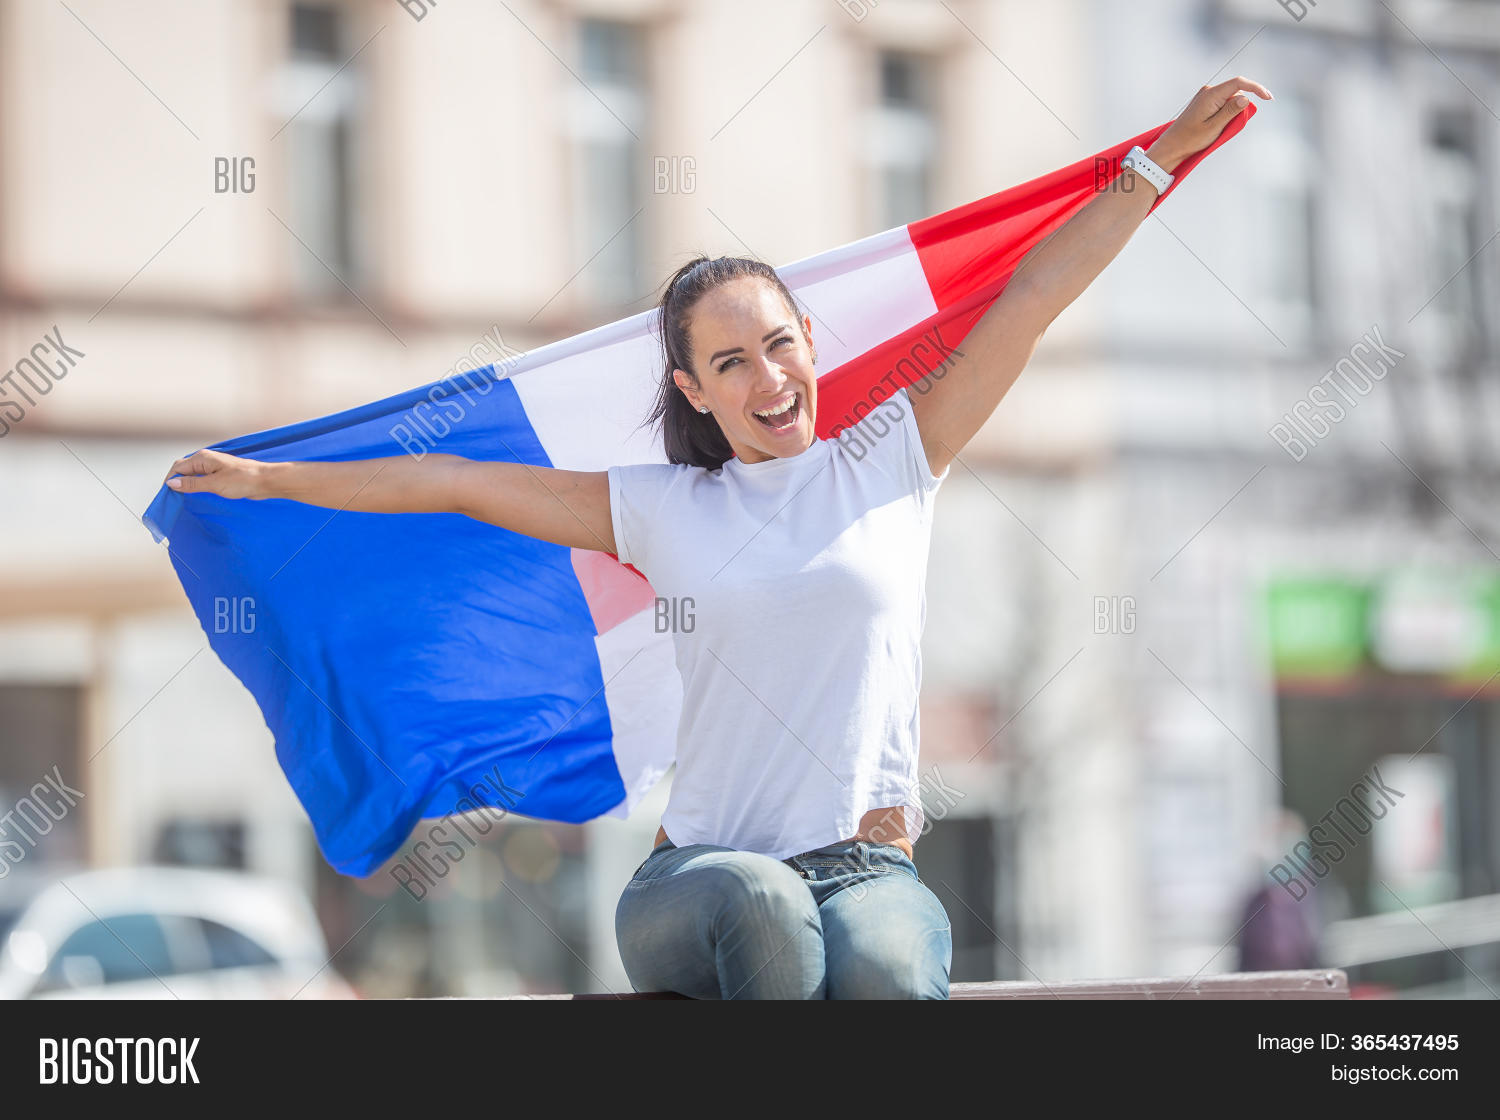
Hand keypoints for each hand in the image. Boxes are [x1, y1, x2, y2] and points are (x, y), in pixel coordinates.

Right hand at [165, 448, 271, 498]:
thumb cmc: (242, 480)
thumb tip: (171, 483)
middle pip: (183, 470)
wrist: (265, 481)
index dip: (170, 481)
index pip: (177, 468)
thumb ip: (192, 484)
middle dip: (175, 482)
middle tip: (172, 499)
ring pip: (192, 474)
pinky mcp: (220, 474)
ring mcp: (213, 467)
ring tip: (181, 498)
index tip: (166, 496)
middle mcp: (206, 460)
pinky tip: (195, 495)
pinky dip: (195, 486)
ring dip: (185, 484)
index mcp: (202, 458)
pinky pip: (202, 478)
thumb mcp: (214, 484)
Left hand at [1148, 76, 1271, 172]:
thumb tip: (1246, 98)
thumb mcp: (1214, 127)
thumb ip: (1231, 111)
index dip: (1256, 88)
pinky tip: (1217, 127)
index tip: (1268, 98)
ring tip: (1219, 130)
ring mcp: (1206, 96)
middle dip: (1241, 107)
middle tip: (1230, 128)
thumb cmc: (1191, 139)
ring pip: (1230, 99)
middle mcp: (1208, 91)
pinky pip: (1223, 104)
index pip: (1239, 83)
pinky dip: (1226, 114)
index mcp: (1211, 94)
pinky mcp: (1205, 102)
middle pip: (1236, 92)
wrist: (1172, 145)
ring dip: (1233, 113)